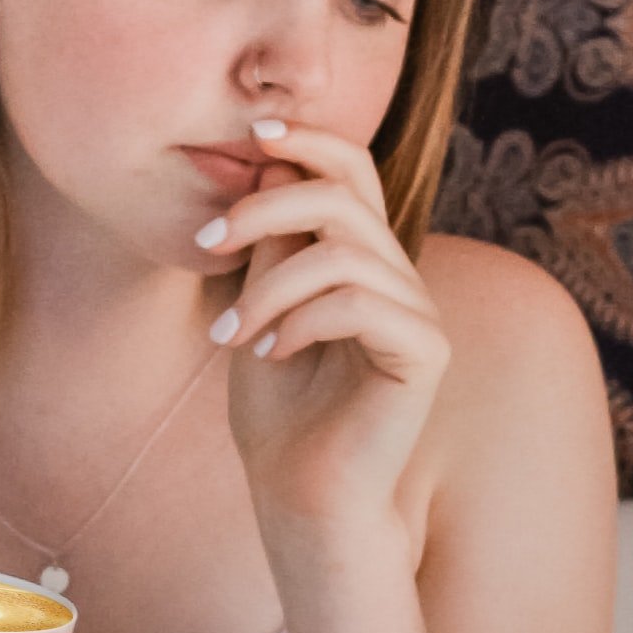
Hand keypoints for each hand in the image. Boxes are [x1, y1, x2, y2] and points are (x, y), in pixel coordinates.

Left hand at [193, 119, 452, 546]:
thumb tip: (268, 164)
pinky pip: (360, 301)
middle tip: (207, 243)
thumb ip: (270, 245)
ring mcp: (419, 312)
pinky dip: (300, 320)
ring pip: (341, 252)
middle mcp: (399, 276)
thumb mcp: (258, 309)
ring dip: (267, 286)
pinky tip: (268, 355)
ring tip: (231, 333)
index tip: (251, 134)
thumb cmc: (277, 414)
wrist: (300, 498)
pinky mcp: (425, 351)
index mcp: (363, 260)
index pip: (352, 170)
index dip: (308, 139)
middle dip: (264, 207)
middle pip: (344, 194)